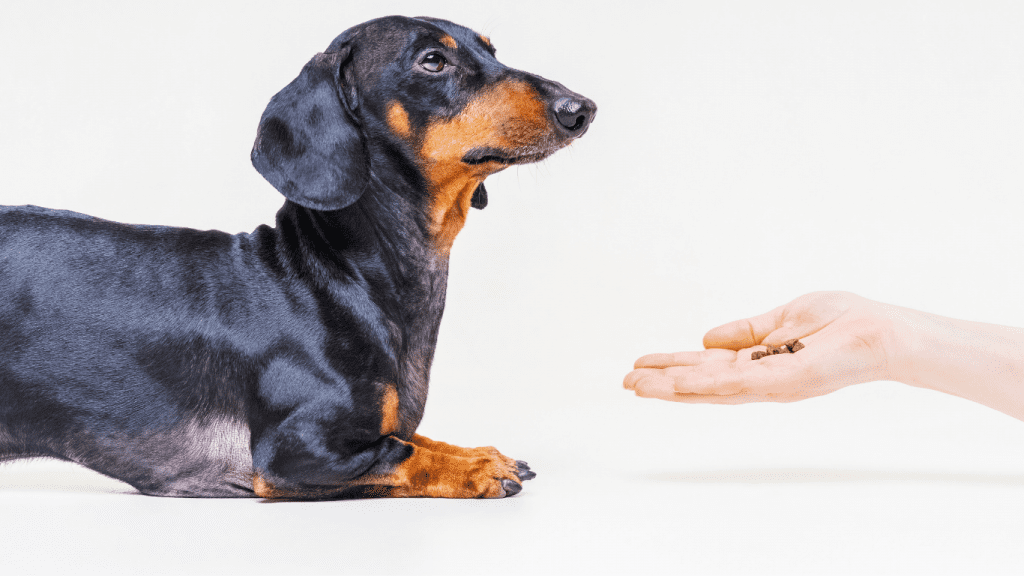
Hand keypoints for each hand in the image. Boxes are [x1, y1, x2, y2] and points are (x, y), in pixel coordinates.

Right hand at [623, 292, 900, 403]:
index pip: (708, 369)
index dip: (673, 368)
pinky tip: (676, 384)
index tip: (641, 366)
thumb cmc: (845, 322)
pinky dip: (704, 385)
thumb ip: (746, 331)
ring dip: (673, 389)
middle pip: (702, 385)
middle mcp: (762, 379)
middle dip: (663, 384)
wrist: (884, 332)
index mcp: (760, 362)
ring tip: (636, 386)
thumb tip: (706, 340)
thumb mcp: (785, 317)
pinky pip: (737, 385)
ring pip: (711, 390)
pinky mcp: (786, 381)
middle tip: (626, 383)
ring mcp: (772, 383)